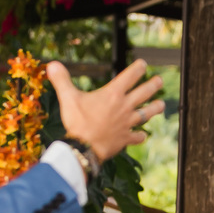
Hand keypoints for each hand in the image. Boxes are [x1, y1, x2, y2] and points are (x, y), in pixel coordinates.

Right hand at [46, 58, 162, 160]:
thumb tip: (51, 64)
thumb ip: (62, 80)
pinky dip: (140, 136)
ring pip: (146, 114)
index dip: (138, 69)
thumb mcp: (68, 98)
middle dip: (153, 85)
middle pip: (144, 93)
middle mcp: (124, 107)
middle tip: (160, 81)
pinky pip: (137, 137)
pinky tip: (143, 136)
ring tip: (161, 105)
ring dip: (154, 109)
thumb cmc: (77, 122)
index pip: (130, 76)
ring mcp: (127, 124)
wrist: (84, 148)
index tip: (144, 64)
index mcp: (113, 94)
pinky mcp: (125, 139)